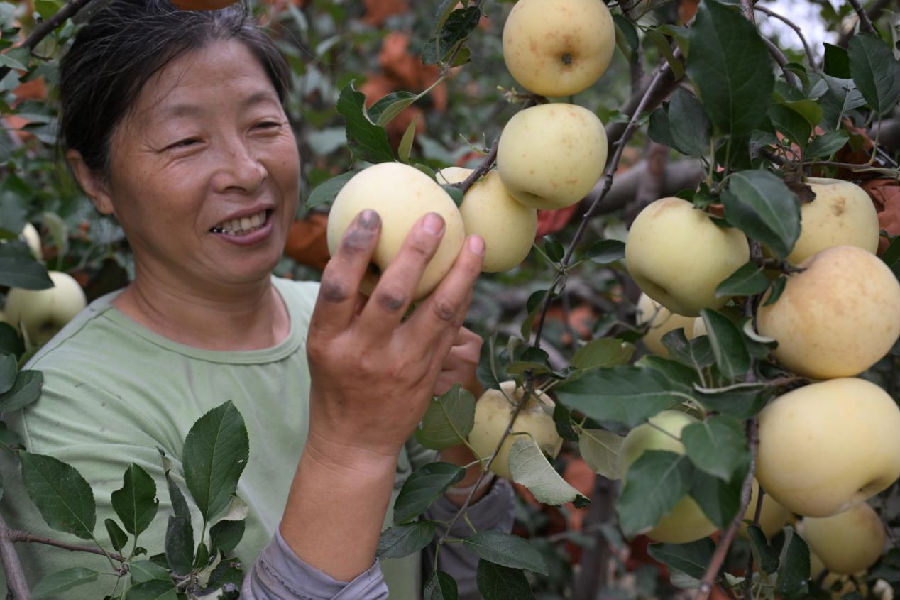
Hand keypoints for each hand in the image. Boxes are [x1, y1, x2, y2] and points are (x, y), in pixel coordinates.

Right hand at [305, 209, 484, 466]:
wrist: (355, 441)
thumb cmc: (337, 382)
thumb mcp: (324, 345)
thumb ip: (343, 305)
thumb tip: (366, 245)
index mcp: (328, 340)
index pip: (338, 287)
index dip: (354, 248)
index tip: (373, 215)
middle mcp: (363, 352)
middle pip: (392, 295)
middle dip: (417, 252)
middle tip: (435, 218)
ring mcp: (399, 366)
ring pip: (436, 312)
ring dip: (460, 273)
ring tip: (474, 242)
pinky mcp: (428, 376)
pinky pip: (451, 330)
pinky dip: (463, 298)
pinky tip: (472, 274)